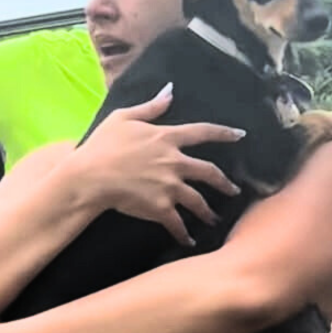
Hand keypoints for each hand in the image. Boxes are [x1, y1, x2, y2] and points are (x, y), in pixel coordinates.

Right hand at [72, 82, 245, 245]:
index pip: (203, 132)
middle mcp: (175, 162)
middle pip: (209, 172)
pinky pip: (178, 223)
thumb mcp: (124, 117)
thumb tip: (171, 91)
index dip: (224, 133)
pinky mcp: (160, 208)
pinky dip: (184, 234)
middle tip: (234, 190)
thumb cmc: (103, 145)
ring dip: (208, 212)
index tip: (241, 135)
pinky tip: (190, 241)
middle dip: (224, 183)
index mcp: (167, 137)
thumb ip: (151, 106)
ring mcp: (170, 186)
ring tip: (214, 219)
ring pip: (198, 201)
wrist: (90, 176)